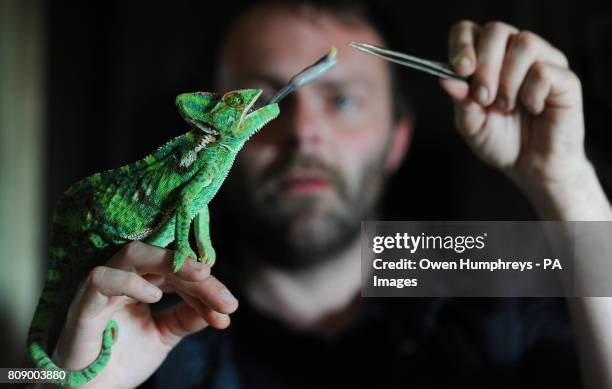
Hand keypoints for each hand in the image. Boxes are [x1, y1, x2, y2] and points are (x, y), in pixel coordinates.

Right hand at [51, 241, 238, 387]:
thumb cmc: (121, 359)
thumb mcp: (164, 335)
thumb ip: (187, 318)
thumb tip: (222, 307)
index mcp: (142, 283)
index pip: (177, 271)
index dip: (205, 286)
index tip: (229, 307)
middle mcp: (123, 278)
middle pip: (162, 259)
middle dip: (196, 273)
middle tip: (224, 295)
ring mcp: (102, 288)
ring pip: (133, 254)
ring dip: (170, 263)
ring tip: (200, 278)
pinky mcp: (83, 304)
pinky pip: (102, 279)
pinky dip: (130, 282)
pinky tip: (156, 296)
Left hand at [440, 20, 587, 188]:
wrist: (532, 168)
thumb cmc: (502, 142)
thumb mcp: (472, 126)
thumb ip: (460, 102)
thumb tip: (446, 79)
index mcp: (487, 59)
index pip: (469, 31)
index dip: (461, 45)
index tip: (460, 70)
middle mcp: (514, 53)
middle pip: (496, 31)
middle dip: (484, 64)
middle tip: (483, 97)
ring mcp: (543, 61)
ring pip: (524, 44)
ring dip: (508, 80)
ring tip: (505, 107)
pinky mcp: (565, 78)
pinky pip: (544, 71)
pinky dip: (531, 94)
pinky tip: (532, 109)